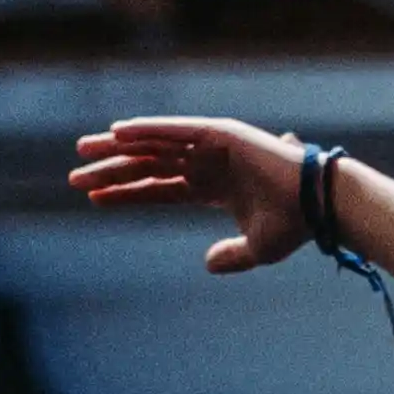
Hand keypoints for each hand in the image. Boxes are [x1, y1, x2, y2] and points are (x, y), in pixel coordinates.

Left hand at [69, 114, 308, 271]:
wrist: (319, 205)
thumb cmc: (294, 226)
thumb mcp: (256, 248)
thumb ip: (230, 256)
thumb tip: (207, 264)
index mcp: (213, 187)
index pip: (159, 189)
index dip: (126, 194)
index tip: (93, 199)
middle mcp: (207, 162)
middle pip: (148, 165)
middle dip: (112, 170)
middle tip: (75, 176)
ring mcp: (212, 145)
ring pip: (154, 146)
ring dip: (118, 148)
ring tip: (83, 151)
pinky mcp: (219, 133)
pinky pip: (174, 130)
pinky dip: (146, 130)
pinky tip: (118, 133)